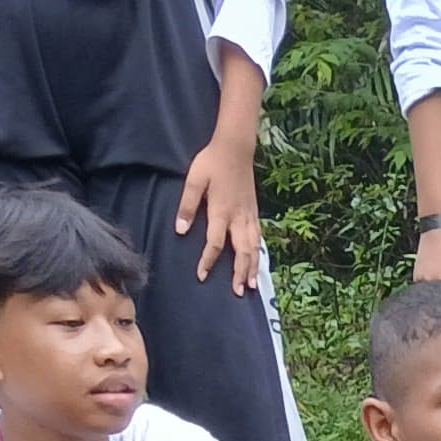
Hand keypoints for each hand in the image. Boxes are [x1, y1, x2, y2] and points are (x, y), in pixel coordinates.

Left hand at [176, 133, 260, 290]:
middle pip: (241, 252)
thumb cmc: (212, 162)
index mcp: (221, 212)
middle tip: (238, 292)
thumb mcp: (194, 181)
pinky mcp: (254, 212)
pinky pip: (258, 238)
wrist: (235, 148)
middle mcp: (238, 218)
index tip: (202, 276)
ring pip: (253, 248)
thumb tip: (181, 231)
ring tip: (252, 285)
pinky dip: (259, 253)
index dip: (208, 261)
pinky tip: (258, 262)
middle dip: (240, 273)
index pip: (215, 243)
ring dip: (253, 268)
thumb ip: (187, 206)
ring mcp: (249, 216)